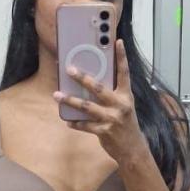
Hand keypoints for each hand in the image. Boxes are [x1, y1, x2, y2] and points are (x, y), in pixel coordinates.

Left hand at [53, 39, 147, 164]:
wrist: (133, 149)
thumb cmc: (126, 123)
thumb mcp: (124, 106)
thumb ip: (112, 94)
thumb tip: (91, 81)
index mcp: (126, 96)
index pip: (124, 73)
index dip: (122, 57)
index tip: (117, 41)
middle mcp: (120, 105)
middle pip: (99, 88)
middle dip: (82, 78)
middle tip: (69, 69)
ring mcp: (112, 119)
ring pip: (87, 107)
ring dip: (70, 100)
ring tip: (56, 94)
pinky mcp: (104, 132)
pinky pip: (85, 125)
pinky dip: (75, 122)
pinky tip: (67, 120)